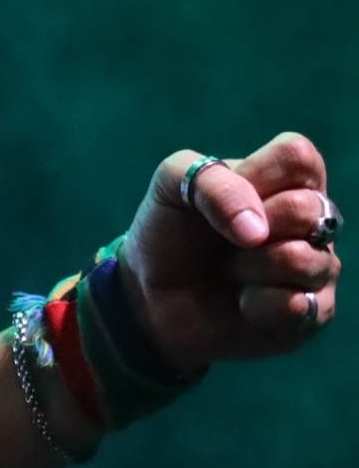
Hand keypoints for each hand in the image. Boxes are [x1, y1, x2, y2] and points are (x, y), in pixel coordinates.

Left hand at [118, 131, 339, 376]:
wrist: (151, 297)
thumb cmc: (169, 235)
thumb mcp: (170, 187)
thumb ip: (209, 180)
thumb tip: (258, 230)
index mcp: (284, 181)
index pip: (298, 156)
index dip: (257, 176)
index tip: (222, 195)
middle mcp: (310, 222)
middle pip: (308, 208)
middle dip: (251, 226)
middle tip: (227, 240)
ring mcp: (317, 266)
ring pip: (303, 259)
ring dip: (249, 267)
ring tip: (231, 272)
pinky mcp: (314, 311)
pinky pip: (297, 305)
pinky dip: (255, 304)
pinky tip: (243, 303)